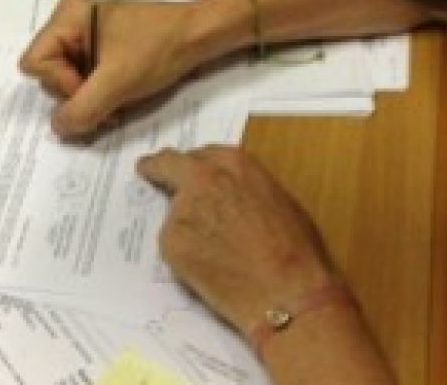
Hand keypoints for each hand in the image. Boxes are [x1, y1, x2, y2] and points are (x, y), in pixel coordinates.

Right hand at [19, 0, 229, 135]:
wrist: (201, 35)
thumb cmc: (159, 48)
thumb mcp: (118, 82)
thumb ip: (82, 109)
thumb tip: (58, 128)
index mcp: (67, 16)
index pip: (35, 63)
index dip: (60, 84)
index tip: (95, 88)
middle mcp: (71, 22)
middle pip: (49, 74)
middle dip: (77, 94)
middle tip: (109, 99)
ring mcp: (87, 36)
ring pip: (68, 81)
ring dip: (91, 98)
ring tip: (119, 100)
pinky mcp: (103, 50)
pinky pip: (86, 79)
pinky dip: (101, 94)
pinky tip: (121, 96)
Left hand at [137, 146, 341, 337]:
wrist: (284, 292)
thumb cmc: (294, 251)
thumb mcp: (278, 201)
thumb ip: (244, 189)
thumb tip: (231, 197)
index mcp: (234, 164)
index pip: (198, 155)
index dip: (192, 165)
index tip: (181, 168)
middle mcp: (202, 179)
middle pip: (168, 165)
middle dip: (159, 169)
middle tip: (152, 174)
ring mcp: (182, 210)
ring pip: (174, 213)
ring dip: (186, 227)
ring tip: (219, 256)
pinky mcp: (170, 242)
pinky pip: (173, 245)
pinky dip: (184, 255)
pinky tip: (212, 270)